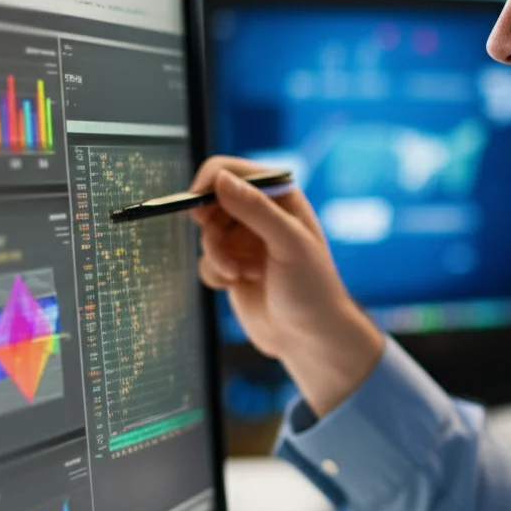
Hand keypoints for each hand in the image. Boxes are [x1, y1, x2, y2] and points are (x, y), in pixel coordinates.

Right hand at [190, 156, 383, 415]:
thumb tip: (220, 178)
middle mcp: (261, 215)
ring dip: (216, 255)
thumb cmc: (312, 289)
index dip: (210, 183)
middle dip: (212, 229)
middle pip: (211, 202)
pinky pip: (206, 260)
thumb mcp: (288, 244)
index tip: (198, 207)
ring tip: (240, 275)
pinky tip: (238, 285)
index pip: (232, 171)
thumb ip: (255, 209)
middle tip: (226, 254)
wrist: (310, 340)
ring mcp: (246, 241)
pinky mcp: (233, 267)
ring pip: (206, 234)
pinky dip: (215, 273)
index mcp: (280, 197)